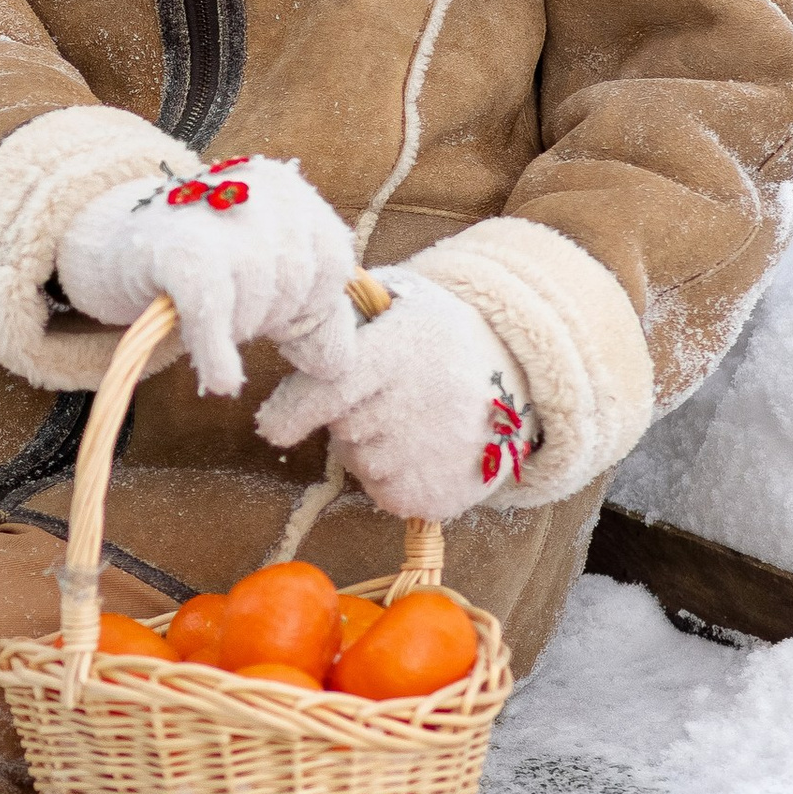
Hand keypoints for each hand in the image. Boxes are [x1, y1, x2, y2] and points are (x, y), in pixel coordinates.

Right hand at [55, 156, 355, 400]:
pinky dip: (218, 350)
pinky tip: (221, 379)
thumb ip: (314, 317)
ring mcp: (215, 215)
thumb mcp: (267, 277)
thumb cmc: (207, 262)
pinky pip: (212, 310)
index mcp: (288, 189)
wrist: (119, 243)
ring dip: (236, 330)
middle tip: (232, 312)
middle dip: (269, 316)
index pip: (332, 262)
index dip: (310, 302)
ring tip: (209, 316)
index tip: (278, 313)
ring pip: (257, 300)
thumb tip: (337, 366)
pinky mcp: (178, 249)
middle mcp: (257, 189)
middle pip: (295, 283)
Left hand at [257, 266, 537, 522]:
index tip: (271, 423)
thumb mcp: (402, 298)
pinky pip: (386, 492)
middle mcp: (421, 403)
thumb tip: (299, 317)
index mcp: (404, 350)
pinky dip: (389, 477)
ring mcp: (436, 454)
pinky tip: (419, 450)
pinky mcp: (442, 495)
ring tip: (406, 420)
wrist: (521, 379)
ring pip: (363, 462)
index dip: (293, 410)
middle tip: (376, 397)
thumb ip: (349, 305)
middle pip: (344, 427)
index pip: (331, 388)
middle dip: (344, 417)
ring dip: (368, 446)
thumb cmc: (439, 334)